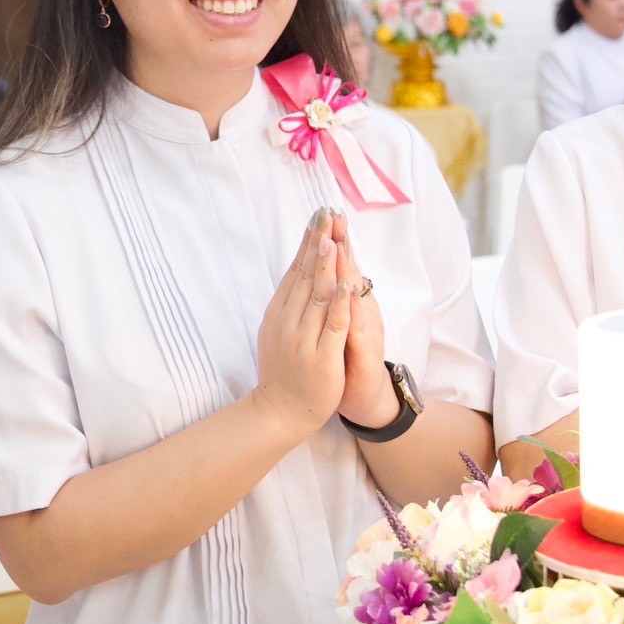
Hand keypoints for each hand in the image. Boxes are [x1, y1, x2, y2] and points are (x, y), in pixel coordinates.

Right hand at [249, 210, 352, 439]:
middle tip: (326, 213)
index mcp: (280, 310)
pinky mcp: (321, 357)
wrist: (279, 411)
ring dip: (326, 265)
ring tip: (332, 238)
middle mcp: (288, 320)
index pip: (297, 269)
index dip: (309, 241)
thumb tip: (299, 267)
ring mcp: (303, 338)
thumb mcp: (280, 327)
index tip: (319, 215)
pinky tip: (344, 285)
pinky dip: (338, 305)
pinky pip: (331, 326)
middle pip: (306, 274)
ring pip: (317, 295)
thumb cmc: (283, 368)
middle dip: (317, 242)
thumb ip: (290, 300)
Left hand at [330, 214, 396, 426]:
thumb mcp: (336, 324)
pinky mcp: (367, 349)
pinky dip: (352, 308)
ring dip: (347, 268)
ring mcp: (365, 328)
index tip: (324, 212)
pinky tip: (349, 291)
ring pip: (355, 294)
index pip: (339, 266)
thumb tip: (323, 266)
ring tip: (339, 241)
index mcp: (350, 304)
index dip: (333, 240)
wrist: (364, 397)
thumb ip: (333, 297)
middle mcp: (360, 310)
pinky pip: (357, 325)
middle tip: (335, 215)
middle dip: (341, 243)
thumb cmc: (347, 358)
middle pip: (350, 272)